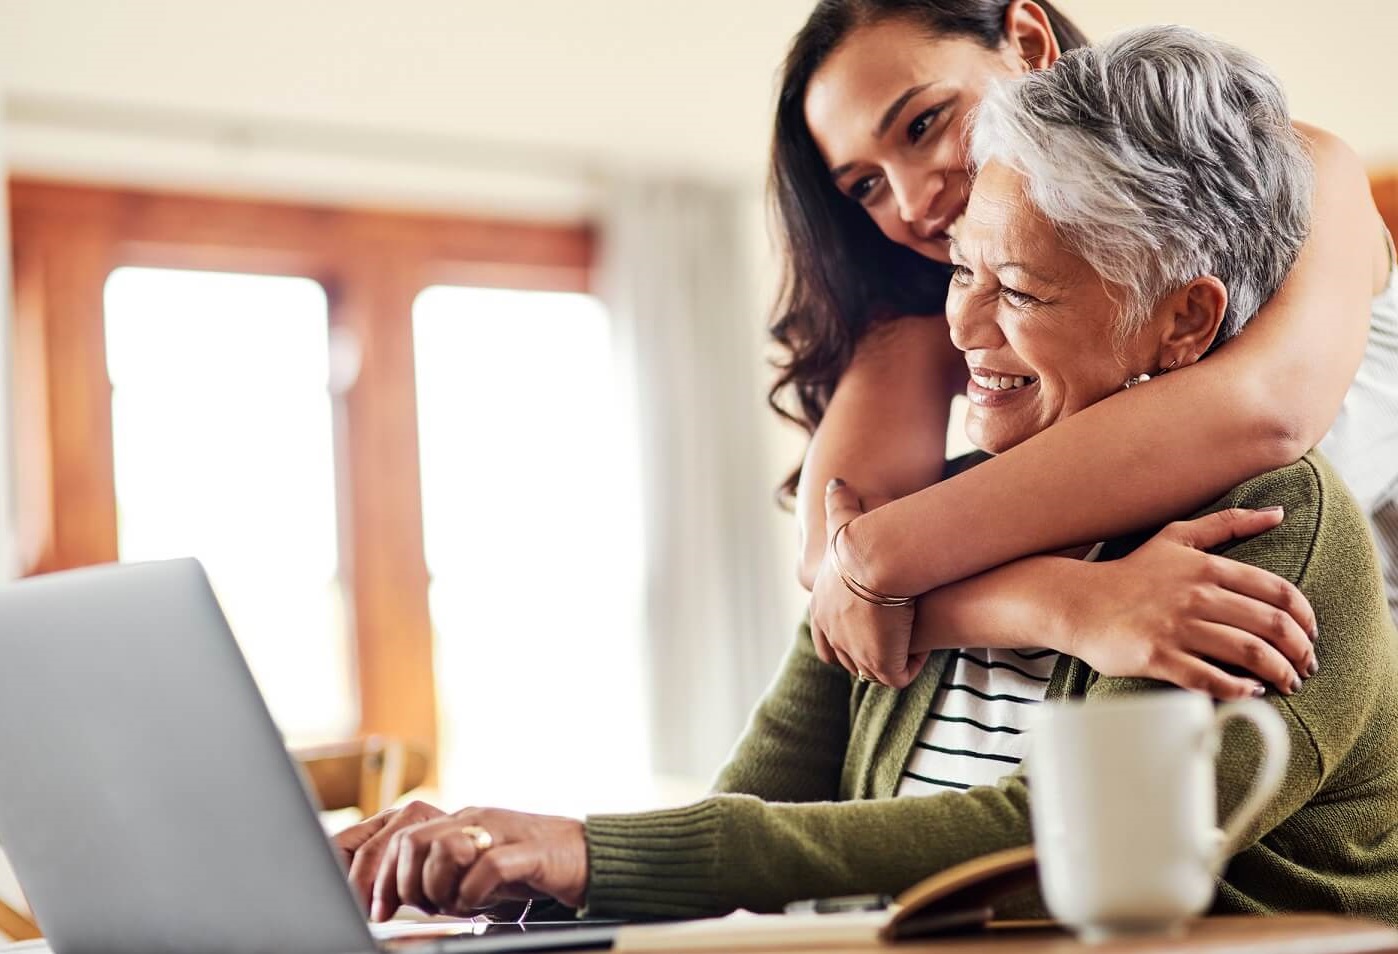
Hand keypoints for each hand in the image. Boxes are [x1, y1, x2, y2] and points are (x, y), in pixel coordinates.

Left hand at [346, 805, 587, 920]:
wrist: (587, 855)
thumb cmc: (528, 866)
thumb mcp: (475, 868)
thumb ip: (441, 873)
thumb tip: (396, 895)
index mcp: (458, 821)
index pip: (399, 837)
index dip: (379, 876)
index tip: (378, 911)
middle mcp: (474, 820)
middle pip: (412, 841)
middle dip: (405, 885)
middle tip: (423, 909)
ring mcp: (501, 831)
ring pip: (443, 850)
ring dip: (440, 888)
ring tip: (456, 905)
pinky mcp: (528, 851)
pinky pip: (488, 868)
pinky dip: (475, 893)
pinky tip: (481, 903)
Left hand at [809, 479, 925, 687]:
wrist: (876, 558)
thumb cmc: (862, 538)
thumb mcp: (844, 521)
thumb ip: (838, 503)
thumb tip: (836, 481)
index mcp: (821, 609)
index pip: (825, 639)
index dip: (846, 637)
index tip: (870, 626)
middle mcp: (832, 635)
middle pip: (847, 660)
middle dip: (870, 653)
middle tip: (894, 639)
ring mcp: (855, 653)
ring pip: (873, 670)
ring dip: (892, 658)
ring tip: (913, 643)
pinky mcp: (881, 664)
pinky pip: (898, 675)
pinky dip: (912, 665)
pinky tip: (925, 647)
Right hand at [1066, 507, 1317, 697]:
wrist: (1077, 603)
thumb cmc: (1131, 573)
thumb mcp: (1177, 537)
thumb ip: (1228, 523)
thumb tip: (1278, 512)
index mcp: (1207, 567)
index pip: (1278, 592)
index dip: (1305, 618)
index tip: (1310, 635)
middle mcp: (1196, 596)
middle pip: (1270, 626)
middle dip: (1299, 651)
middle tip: (1305, 667)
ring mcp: (1176, 627)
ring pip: (1248, 653)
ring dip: (1279, 673)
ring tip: (1287, 684)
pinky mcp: (1158, 656)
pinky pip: (1210, 678)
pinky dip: (1238, 689)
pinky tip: (1250, 692)